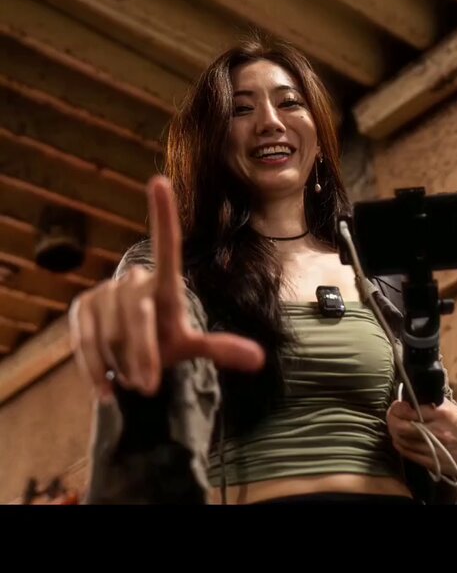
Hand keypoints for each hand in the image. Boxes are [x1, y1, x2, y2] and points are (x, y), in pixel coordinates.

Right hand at [69, 174, 264, 401]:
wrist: (124, 362)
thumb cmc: (163, 345)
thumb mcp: (191, 347)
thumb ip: (220, 348)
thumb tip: (259, 359)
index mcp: (165, 284)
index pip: (167, 245)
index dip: (162, 214)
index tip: (159, 181)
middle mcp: (134, 281)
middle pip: (138, 313)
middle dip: (143, 353)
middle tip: (149, 385)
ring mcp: (104, 293)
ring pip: (111, 332)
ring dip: (122, 363)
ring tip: (132, 381)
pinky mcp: (81, 309)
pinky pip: (86, 341)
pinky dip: (95, 369)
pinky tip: (105, 390)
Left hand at [387, 399, 456, 475]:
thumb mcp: (450, 408)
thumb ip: (430, 403)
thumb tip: (409, 397)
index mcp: (440, 414)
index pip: (408, 411)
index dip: (397, 408)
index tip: (396, 406)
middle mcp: (436, 431)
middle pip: (401, 427)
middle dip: (392, 420)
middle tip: (392, 416)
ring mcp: (433, 448)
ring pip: (402, 441)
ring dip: (394, 432)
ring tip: (396, 427)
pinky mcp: (431, 461)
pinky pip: (407, 453)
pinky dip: (400, 445)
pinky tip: (400, 439)